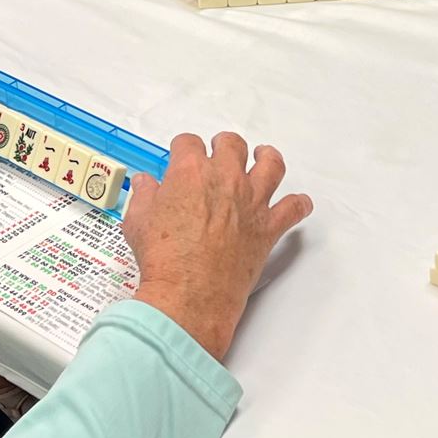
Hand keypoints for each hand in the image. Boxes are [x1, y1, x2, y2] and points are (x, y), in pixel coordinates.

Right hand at [122, 133, 313, 360]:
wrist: (189, 293)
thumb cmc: (165, 260)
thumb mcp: (138, 221)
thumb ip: (143, 196)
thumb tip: (144, 184)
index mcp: (191, 172)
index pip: (189, 144)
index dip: (184, 148)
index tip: (183, 154)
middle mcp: (226, 179)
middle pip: (232, 145)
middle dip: (224, 145)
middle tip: (220, 152)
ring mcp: (251, 202)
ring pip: (271, 165)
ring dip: (267, 158)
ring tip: (263, 157)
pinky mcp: (268, 227)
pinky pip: (294, 208)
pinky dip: (299, 204)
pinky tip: (299, 202)